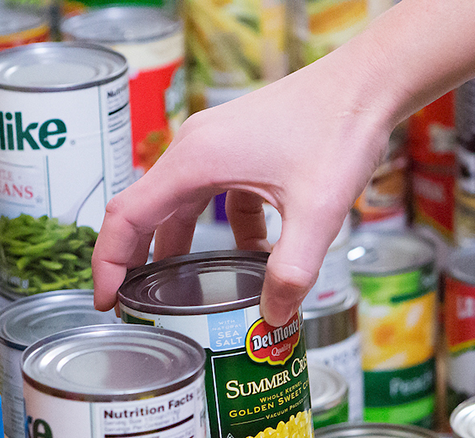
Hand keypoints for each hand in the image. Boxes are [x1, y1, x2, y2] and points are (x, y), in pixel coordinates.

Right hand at [92, 52, 394, 324]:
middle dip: (136, 260)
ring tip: (180, 288)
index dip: (108, 262)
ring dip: (177, 246)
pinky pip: (211, 194)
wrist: (367, 82)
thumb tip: (273, 318)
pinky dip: (221, 228)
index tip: (106, 301)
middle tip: (133, 303)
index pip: (126, 216)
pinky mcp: (234, 147)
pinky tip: (253, 253)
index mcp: (193, 162)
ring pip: (177, 204)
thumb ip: (292, 270)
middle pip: (144, 211)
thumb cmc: (338, 129)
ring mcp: (212, 145)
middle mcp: (192, 150)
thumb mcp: (317, 211)